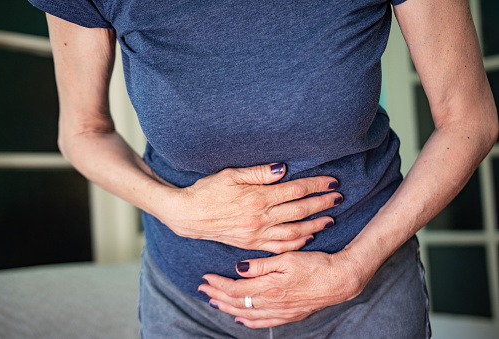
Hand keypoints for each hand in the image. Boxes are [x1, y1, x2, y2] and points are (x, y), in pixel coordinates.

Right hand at [159, 163, 342, 252]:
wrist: (187, 215)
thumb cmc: (207, 191)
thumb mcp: (229, 175)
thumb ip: (257, 173)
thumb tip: (282, 169)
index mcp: (256, 197)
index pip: (295, 190)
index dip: (316, 186)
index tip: (332, 182)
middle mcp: (260, 218)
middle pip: (299, 211)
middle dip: (322, 204)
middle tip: (339, 198)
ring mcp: (256, 234)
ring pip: (294, 231)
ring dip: (315, 225)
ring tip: (331, 219)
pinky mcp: (251, 244)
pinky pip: (279, 247)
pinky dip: (296, 243)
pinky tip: (307, 237)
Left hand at [198, 250, 369, 327]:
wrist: (339, 280)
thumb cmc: (315, 264)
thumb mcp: (287, 258)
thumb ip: (260, 266)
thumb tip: (238, 269)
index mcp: (269, 287)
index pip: (235, 288)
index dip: (218, 284)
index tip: (205, 278)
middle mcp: (272, 303)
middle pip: (237, 303)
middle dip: (217, 296)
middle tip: (202, 290)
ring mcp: (281, 311)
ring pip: (247, 314)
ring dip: (227, 309)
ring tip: (213, 303)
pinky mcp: (289, 315)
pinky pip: (263, 322)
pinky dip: (248, 321)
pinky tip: (240, 319)